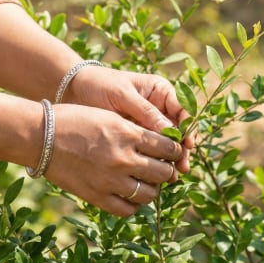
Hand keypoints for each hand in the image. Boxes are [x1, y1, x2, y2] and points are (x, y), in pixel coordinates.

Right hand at [43, 104, 182, 216]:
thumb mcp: (109, 116)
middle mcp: (123, 158)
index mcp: (128, 134)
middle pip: (163, 172)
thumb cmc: (74, 120)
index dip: (175, 150)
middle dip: (168, 169)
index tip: (173, 151)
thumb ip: (136, 130)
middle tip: (163, 167)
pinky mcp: (96, 196)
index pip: (168, 147)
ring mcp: (110, 180)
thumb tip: (161, 145)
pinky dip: (134, 204)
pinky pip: (127, 209)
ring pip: (149, 193)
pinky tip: (131, 195)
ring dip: (153, 188)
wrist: (40, 136)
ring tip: (146, 181)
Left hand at [64, 66, 194, 172]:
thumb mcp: (123, 95)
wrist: (75, 90)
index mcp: (161, 92)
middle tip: (182, 167)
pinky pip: (151, 152)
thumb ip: (146, 112)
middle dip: (181, 150)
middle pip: (179, 132)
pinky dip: (154, 163)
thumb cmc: (100, 85)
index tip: (187, 144)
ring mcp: (149, 125)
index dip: (188, 128)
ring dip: (170, 161)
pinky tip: (155, 176)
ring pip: (167, 145)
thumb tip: (170, 133)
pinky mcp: (137, 139)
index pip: (183, 111)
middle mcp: (160, 109)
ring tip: (172, 177)